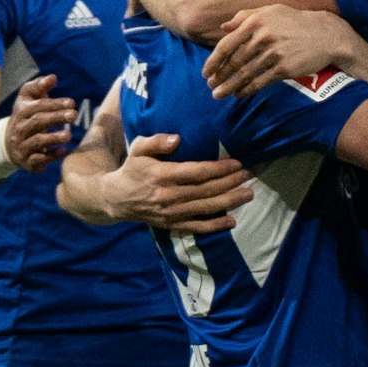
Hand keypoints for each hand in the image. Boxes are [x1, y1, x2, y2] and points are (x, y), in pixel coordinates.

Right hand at [7, 74, 76, 171]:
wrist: (9, 144)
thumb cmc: (25, 117)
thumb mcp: (28, 100)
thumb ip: (39, 87)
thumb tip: (53, 77)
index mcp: (21, 112)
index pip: (37, 106)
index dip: (54, 104)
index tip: (71, 102)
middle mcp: (20, 129)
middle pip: (37, 122)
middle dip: (56, 118)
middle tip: (74, 115)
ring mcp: (22, 146)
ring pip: (37, 141)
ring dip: (53, 138)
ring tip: (69, 135)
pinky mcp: (28, 161)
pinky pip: (39, 159)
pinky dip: (52, 156)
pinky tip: (64, 151)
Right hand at [105, 135, 253, 231]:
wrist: (117, 199)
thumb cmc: (132, 169)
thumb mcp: (138, 149)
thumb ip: (156, 142)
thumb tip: (177, 140)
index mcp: (162, 175)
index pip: (197, 172)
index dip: (219, 168)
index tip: (237, 163)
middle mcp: (169, 196)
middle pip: (207, 190)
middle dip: (231, 182)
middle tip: (250, 174)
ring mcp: (171, 213)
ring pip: (206, 208)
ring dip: (230, 201)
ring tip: (249, 193)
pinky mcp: (172, 224)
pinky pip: (197, 227)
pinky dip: (215, 225)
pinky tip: (232, 220)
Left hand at [203, 5, 360, 98]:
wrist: (326, 34)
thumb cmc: (295, 22)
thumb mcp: (271, 11)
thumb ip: (245, 16)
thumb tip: (224, 27)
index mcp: (255, 21)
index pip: (227, 44)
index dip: (214, 60)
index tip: (206, 72)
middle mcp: (263, 37)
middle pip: (234, 61)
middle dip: (220, 76)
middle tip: (211, 86)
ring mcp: (274, 53)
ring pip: (245, 74)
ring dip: (230, 86)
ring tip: (219, 94)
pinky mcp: (284, 68)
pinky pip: (261, 82)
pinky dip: (247, 90)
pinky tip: (239, 95)